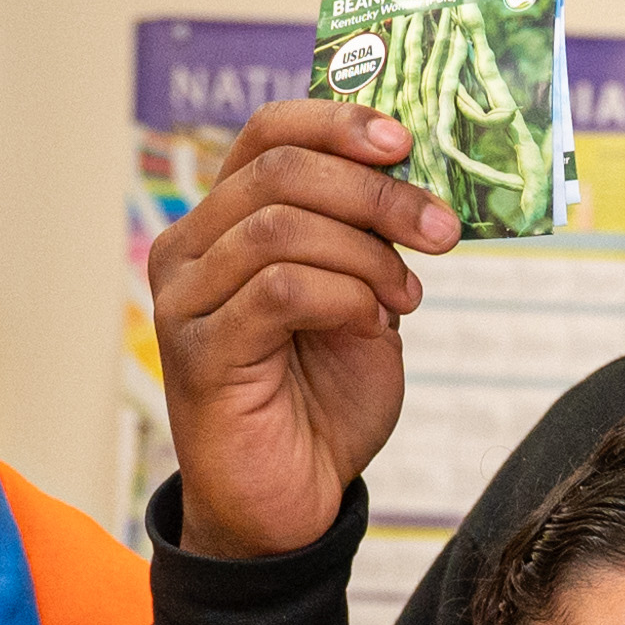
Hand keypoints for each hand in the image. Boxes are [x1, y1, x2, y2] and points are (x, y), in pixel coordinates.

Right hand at [145, 97, 463, 560]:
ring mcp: (185, 301)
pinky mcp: (198, 353)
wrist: (297, 502)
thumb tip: (413, 173)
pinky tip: (374, 325)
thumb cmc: (324, 400)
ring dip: (366, 254)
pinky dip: (344, 297)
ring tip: (406, 298)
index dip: (337, 122)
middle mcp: (190, 250)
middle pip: (280, 170)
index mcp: (226, 222)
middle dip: (374, 192)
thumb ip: (369, 239)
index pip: (268, 133)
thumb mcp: (363, 300)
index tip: (405, 140)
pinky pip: (280, 291)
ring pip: (281, 226)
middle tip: (439, 229)